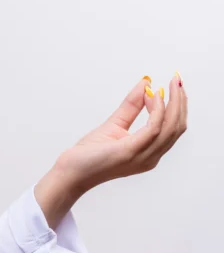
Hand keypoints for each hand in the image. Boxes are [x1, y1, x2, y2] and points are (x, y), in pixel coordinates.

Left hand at [54, 74, 187, 191]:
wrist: (72, 172)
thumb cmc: (90, 154)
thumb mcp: (114, 124)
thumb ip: (131, 106)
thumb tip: (145, 85)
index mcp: (149, 152)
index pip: (173, 129)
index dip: (177, 106)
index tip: (173, 85)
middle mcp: (151, 157)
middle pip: (177, 127)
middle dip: (181, 102)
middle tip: (178, 80)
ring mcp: (143, 156)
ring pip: (170, 127)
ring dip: (174, 103)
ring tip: (171, 84)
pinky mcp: (130, 150)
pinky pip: (153, 129)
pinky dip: (157, 110)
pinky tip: (152, 96)